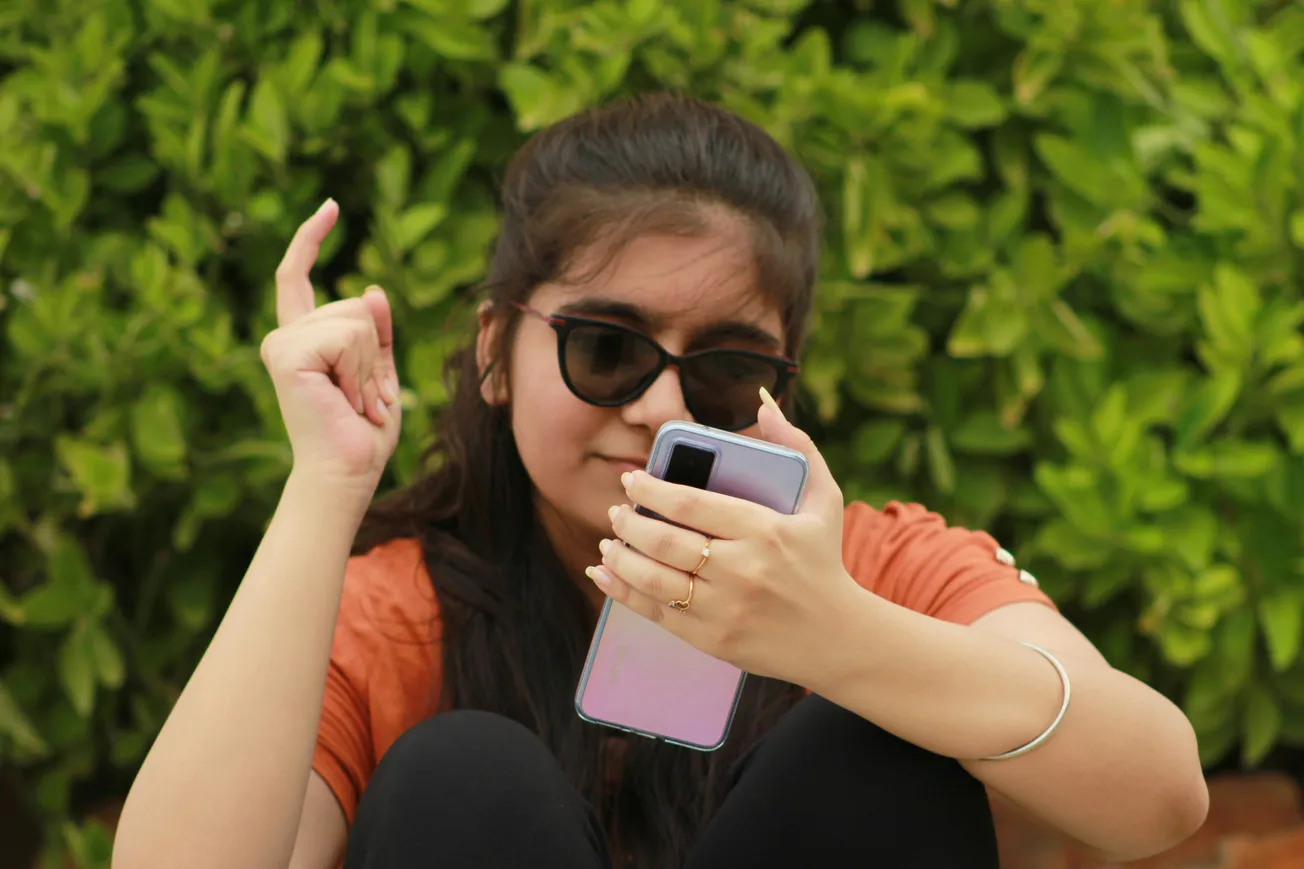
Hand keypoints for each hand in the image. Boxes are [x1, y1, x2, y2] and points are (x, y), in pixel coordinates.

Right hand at [260, 199, 400, 493]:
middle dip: (377, 354)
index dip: (312, 238)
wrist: (348, 471)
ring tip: (356, 401)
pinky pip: (349, 337)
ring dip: (371, 367)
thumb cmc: (364, 432)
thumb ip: (377, 333)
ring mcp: (281, 343)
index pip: (300, 276)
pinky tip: (346, 400)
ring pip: (357, 321)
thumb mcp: (381, 373)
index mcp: (304, 338)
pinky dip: (361, 371)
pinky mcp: (286, 354)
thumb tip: (371, 289)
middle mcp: (286, 336)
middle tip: (364, 398)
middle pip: (356, 305)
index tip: (331, 206)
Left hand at [589, 393, 862, 685]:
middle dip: (629, 522)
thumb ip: (796, 446)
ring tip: (608, 542)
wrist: (838, 638)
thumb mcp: (824, 500)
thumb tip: (763, 400)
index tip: (632, 480)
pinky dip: (622, 593)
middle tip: (615, 511)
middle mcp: (742, 569)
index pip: (691, 505)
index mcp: (764, 530)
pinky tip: (605, 574)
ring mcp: (725, 608)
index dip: (652, 490)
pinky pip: (657, 612)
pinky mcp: (713, 639)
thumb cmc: (822, 561)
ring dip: (621, 558)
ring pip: (654, 578)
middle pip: (665, 541)